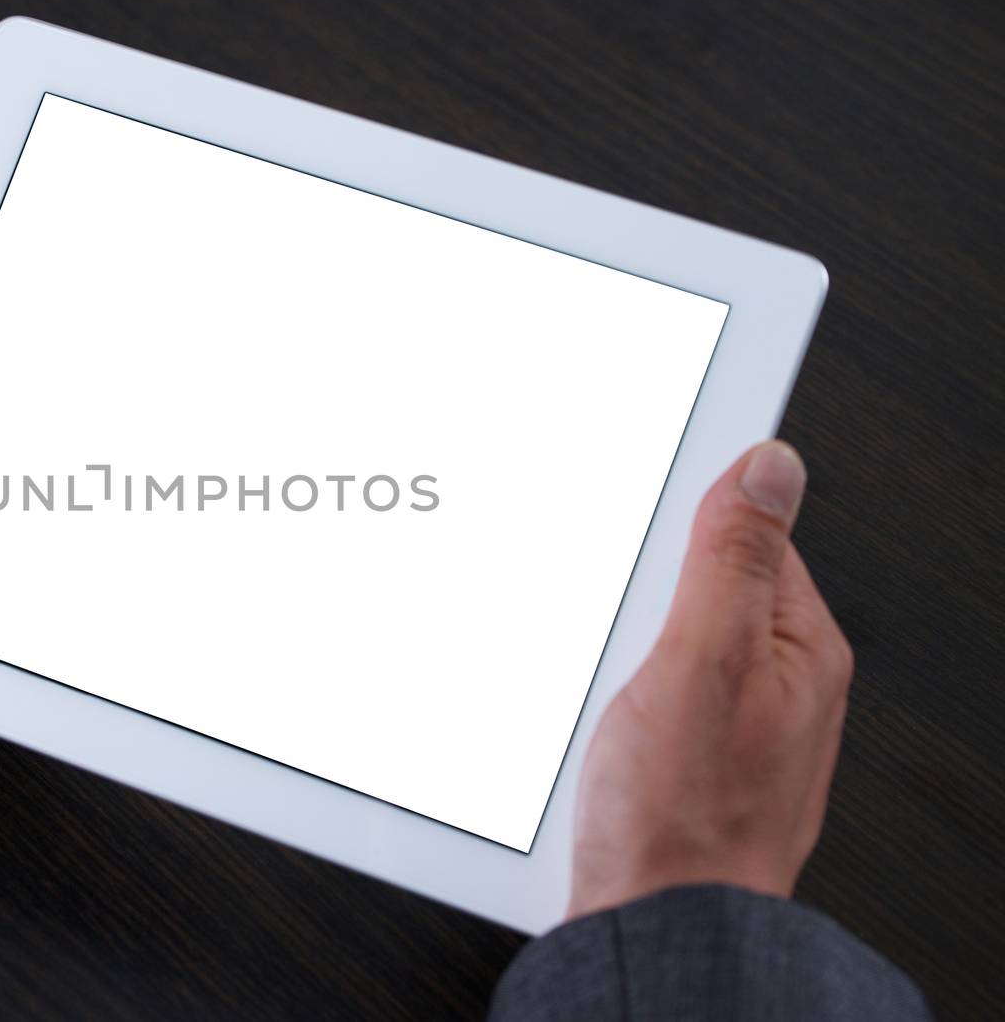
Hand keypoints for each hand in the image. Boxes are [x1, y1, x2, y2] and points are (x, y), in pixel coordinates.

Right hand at [568, 441, 853, 917]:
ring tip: (604, 691)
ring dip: (615, 651)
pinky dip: (606, 694)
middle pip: (696, 586)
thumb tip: (769, 466)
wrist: (651, 926)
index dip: (688, 516)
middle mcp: (773, 683)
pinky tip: (593, 721)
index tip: (639, 521)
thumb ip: (731, 561)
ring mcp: (726, 722)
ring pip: (657, 641)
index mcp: (799, 648)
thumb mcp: (702, 662)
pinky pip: (638, 691)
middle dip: (640, 595)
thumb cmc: (685, 821)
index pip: (751, 534)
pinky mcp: (679, 755)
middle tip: (617, 631)